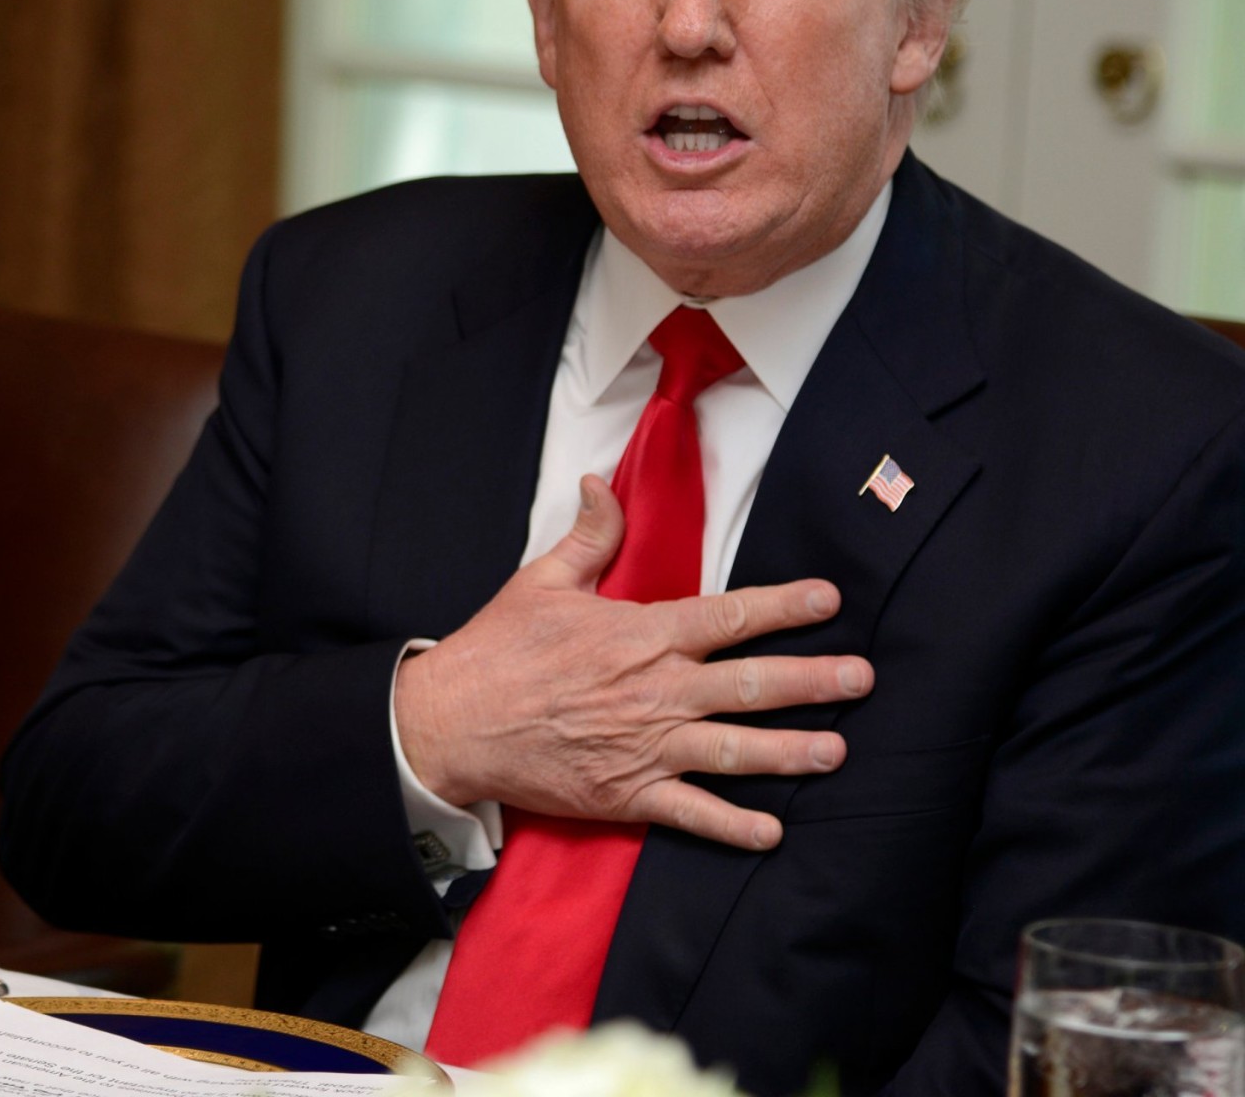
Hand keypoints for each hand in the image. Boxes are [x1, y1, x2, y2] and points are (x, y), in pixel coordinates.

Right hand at [393, 474, 871, 849]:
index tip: (829, 598)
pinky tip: (772, 830)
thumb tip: (603, 483)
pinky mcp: (625, 794)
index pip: (728, 616)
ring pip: (735, 751)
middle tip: (863, 678)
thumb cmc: (496, 650)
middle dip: (814, 681)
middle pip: (750, 685)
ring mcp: (644, 747)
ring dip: (791, 751)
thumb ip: (590, 536)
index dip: (784, 606)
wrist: (450, 723)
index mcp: (640, 635)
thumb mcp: (541, 580)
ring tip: (838, 750)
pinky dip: (733, 826)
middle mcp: (654, 692)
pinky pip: (691, 814)